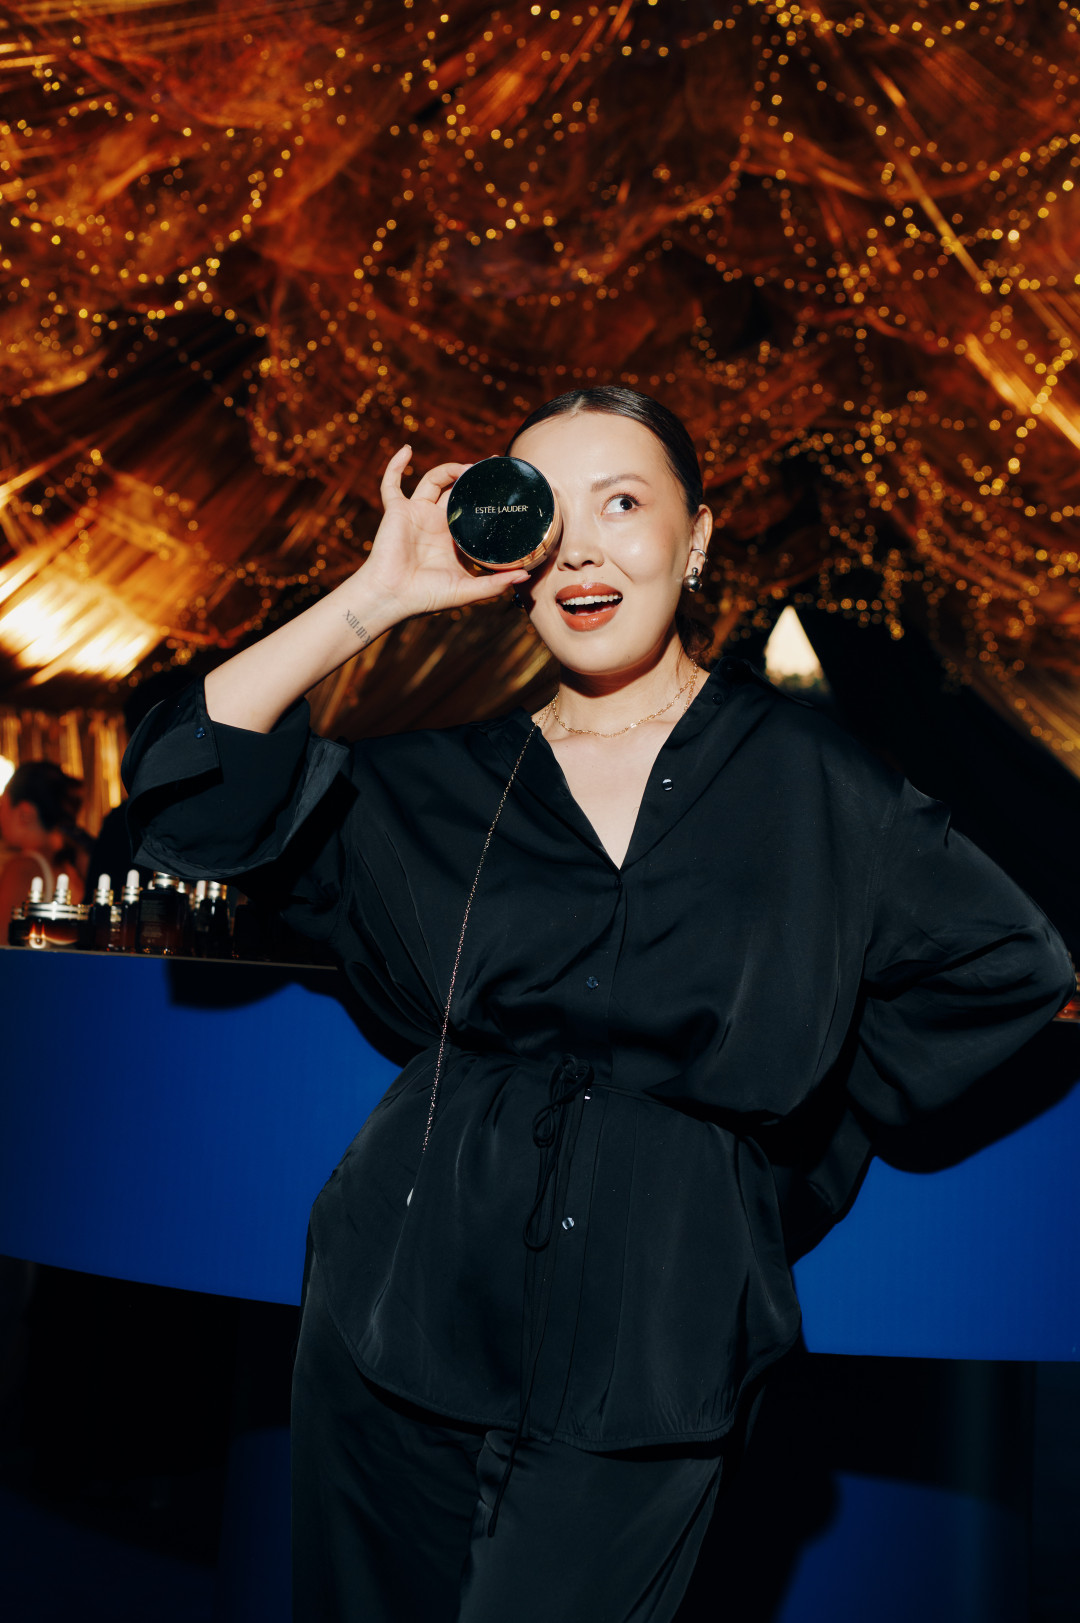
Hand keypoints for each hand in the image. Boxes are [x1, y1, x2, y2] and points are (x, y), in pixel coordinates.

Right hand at [359, 446, 530, 622]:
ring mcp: (416, 514)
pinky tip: (406, 450)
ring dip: (449, 469)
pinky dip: (395, 465)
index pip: (474, 509)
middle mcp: (436, 522)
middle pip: (457, 490)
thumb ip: (495, 584)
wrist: (393, 597)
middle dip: (472, 476)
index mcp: (453, 538)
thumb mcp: (467, 590)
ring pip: (433, 481)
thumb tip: (526, 575)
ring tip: (466, 468)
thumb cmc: (426, 597)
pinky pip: (391, 483)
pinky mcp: (396, 511)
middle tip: (490, 465)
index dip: (487, 496)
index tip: (505, 483)